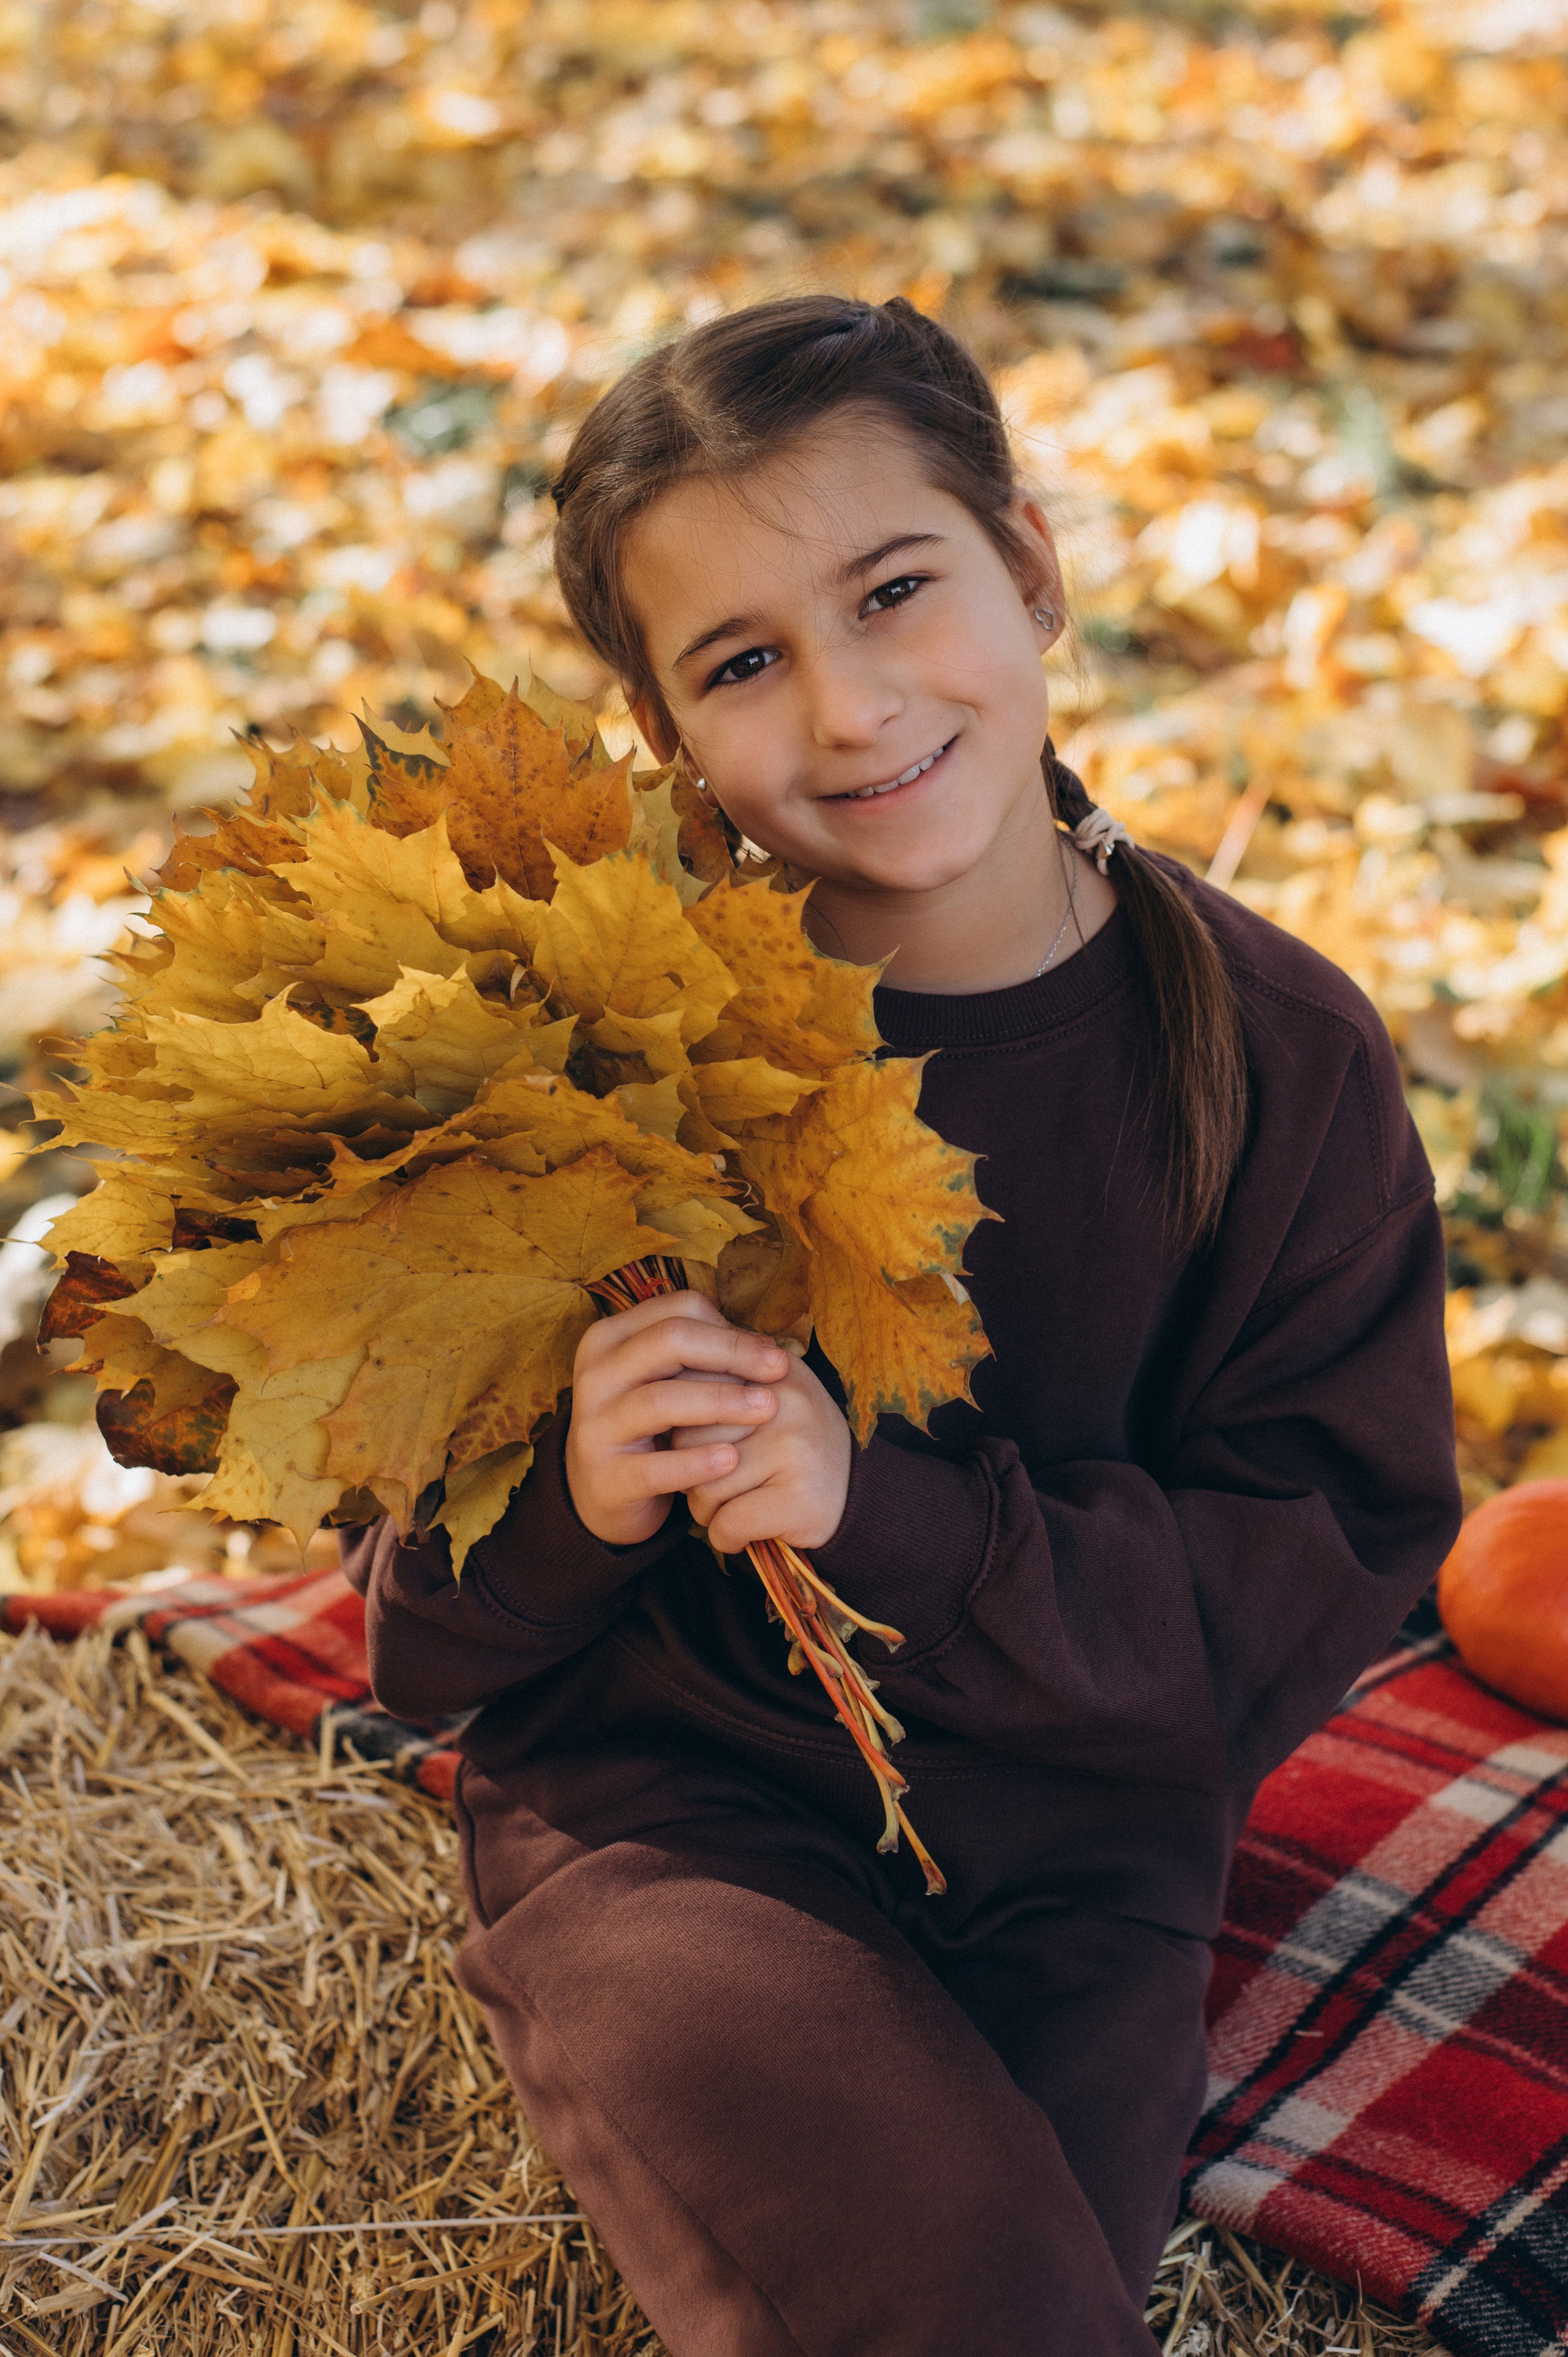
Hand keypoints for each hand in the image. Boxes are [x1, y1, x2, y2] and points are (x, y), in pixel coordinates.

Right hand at [564, 1291, 788, 1546]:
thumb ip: (703, 1355)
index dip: (729, 1327)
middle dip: (732, 1352)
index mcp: (611, 1339)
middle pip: (669, 1341)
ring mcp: (595, 1425)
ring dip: (721, 1402)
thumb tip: (766, 1345)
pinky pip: (655, 1467)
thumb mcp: (665, 1379)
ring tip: (767, 1409)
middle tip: (780, 1369)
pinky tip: (732, 1459)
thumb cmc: (651, 1424)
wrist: (605, 1490)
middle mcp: (596, 1375)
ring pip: (661, 1400)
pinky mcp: (606, 1476)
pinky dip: (696, 1461)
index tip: (770, 1351)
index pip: (676, 1310)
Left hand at [676, 1349, 851, 1555]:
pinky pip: (727, 1523)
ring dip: (708, 1510)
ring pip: (703, 1486)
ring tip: (736, 1506)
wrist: (859, 1496)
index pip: (691, 1387)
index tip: (697, 1442)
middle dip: (690, 1471)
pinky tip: (746, 1532)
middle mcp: (785, 1402)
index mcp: (771, 1371)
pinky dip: (727, 1537)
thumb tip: (656, 1377)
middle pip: (688, 1439)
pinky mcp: (798, 1499)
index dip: (683, 1425)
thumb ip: (721, 1381)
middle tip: (719, 1482)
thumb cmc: (795, 1447)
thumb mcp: (767, 1399)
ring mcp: (794, 1449)